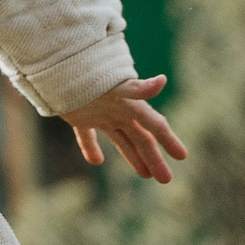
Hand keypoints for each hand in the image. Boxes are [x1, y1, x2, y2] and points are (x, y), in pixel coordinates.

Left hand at [58, 75, 187, 183]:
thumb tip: (162, 80)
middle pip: (141, 139)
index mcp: (131, 106)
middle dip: (155, 159)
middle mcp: (119, 111)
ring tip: (145, 175)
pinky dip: (91, 148)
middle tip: (166, 179)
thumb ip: (139, 87)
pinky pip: (87, 136)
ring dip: (133, 157)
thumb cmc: (92, 75)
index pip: (155, 126)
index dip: (169, 140)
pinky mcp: (80, 117)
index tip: (182, 156)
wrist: (61, 65)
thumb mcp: (117, 85)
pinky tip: (95, 161)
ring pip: (121, 140)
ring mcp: (101, 114)